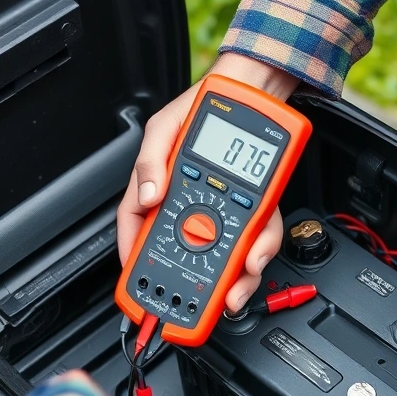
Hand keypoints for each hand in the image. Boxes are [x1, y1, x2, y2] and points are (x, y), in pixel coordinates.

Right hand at [117, 53, 300, 311]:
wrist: (251, 96)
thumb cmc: (198, 109)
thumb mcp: (163, 129)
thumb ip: (151, 162)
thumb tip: (149, 196)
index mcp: (160, 188)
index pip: (139, 228)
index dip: (135, 259)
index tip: (139, 283)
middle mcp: (192, 204)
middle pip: (187, 251)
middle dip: (193, 281)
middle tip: (197, 299)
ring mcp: (225, 210)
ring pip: (227, 253)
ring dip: (232, 276)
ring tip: (234, 284)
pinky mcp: (255, 209)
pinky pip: (259, 235)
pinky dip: (261, 248)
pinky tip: (258, 252)